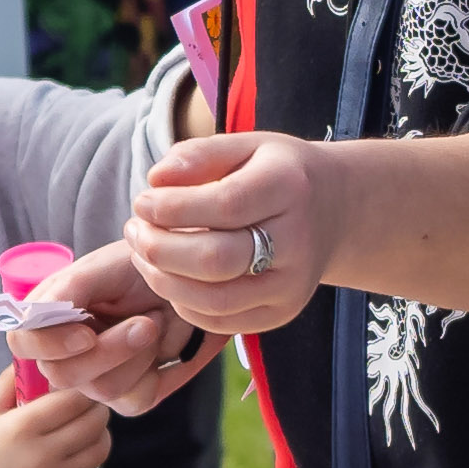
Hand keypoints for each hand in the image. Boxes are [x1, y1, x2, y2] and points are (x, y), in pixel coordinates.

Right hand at [0, 371, 112, 467]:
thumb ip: (12, 380)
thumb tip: (40, 353)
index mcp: (21, 428)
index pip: (74, 398)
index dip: (81, 387)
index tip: (78, 382)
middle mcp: (42, 457)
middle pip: (95, 421)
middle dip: (94, 406)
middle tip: (85, 402)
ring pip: (100, 448)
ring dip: (97, 432)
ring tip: (82, 424)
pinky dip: (87, 458)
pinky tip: (70, 451)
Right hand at [10, 241, 223, 416]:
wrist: (186, 280)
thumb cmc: (137, 268)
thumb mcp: (100, 268)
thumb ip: (65, 290)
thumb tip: (35, 314)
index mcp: (47, 318)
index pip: (22, 343)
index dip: (48, 345)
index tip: (86, 335)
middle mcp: (64, 352)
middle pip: (61, 376)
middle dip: (108, 351)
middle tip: (146, 322)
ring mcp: (95, 377)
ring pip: (102, 389)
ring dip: (137, 355)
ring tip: (154, 323)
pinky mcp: (128, 395)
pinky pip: (134, 400)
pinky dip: (154, 370)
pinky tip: (161, 345)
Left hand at [121, 128, 337, 341]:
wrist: (334, 210)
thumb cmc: (276, 173)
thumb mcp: (245, 146)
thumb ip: (199, 155)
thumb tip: (155, 180)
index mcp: (290, 189)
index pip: (225, 206)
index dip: (173, 208)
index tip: (142, 201)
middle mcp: (298, 243)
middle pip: (216, 260)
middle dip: (159, 248)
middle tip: (134, 230)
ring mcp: (293, 286)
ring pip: (213, 300)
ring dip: (162, 279)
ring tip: (141, 253)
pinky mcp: (282, 313)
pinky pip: (219, 321)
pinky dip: (181, 302)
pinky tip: (167, 276)